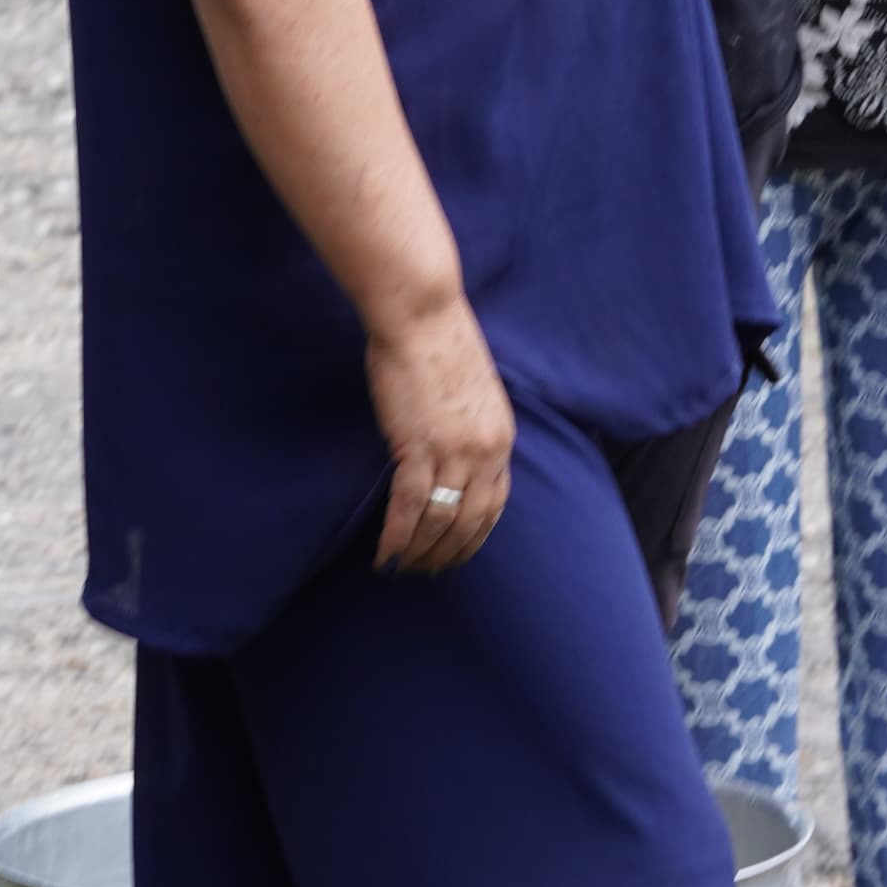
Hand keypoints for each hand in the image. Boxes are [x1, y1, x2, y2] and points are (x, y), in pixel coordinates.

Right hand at [366, 296, 513, 574]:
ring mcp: (454, 451)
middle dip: (448, 554)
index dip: (475, 535)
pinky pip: (408, 507)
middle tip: (426, 573)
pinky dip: (397, 538)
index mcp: (502, 437)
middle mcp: (485, 451)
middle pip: (470, 522)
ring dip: (420, 553)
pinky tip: (385, 556)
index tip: (457, 553)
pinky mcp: (418, 446)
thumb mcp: (473, 391)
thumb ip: (470, 427)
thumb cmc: (439, 340)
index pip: (495, 504)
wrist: (420, 313)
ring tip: (402, 570)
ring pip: (439, 521)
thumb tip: (453, 451)